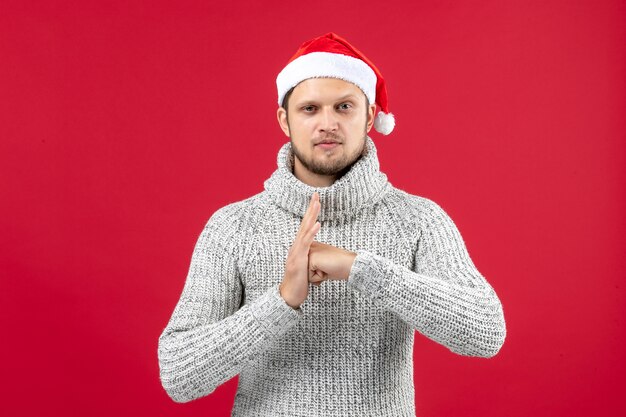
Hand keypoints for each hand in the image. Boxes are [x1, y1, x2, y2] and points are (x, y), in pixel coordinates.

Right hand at [279, 192, 320, 308]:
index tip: (316, 200)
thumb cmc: (299, 283)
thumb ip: (309, 257)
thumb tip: (313, 252)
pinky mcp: (298, 260)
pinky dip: (312, 233)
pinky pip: (306, 244)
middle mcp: (295, 247)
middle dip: (310, 209)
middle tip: (316, 195)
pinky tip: (318, 224)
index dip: (310, 213)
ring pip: (304, 230)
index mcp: (298, 248)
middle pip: (304, 224)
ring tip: (317, 204)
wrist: (289, 296)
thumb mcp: (306, 267)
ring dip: (311, 216)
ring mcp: (295, 253)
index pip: (305, 226)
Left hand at [308, 241, 357, 284]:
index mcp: (311, 247)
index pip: (305, 267)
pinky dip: (319, 277)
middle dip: (316, 274)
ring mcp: (309, 252)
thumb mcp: (322, 265)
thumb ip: (312, 267)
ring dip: (317, 276)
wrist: (349, 264)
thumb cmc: (339, 265)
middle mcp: (309, 247)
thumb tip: (304, 275)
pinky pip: (310, 277)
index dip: (317, 271)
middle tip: (327, 267)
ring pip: (306, 274)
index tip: (327, 265)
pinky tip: (326, 269)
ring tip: (326, 268)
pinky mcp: (311, 258)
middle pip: (304, 270)